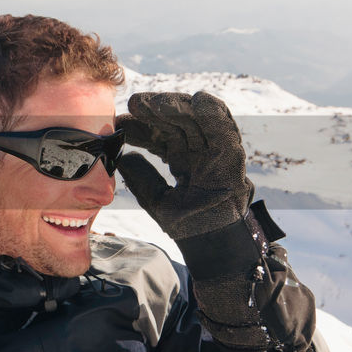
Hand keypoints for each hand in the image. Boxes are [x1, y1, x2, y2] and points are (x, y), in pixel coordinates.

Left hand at [117, 91, 312, 351]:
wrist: (214, 251)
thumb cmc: (189, 228)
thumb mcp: (156, 199)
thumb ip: (141, 177)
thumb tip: (121, 156)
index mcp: (185, 160)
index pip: (162, 134)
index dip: (142, 126)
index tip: (119, 121)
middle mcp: (202, 152)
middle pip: (179, 121)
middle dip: (156, 111)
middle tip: (132, 104)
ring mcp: (217, 154)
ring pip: (199, 120)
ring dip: (176, 107)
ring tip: (150, 102)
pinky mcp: (232, 159)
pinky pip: (227, 130)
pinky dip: (216, 114)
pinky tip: (199, 100)